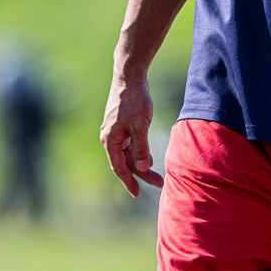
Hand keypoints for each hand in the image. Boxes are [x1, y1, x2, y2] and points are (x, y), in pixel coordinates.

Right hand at [100, 74, 164, 196]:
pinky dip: (140, 152)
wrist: (129, 76)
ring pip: (129, 153)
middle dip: (141, 174)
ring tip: (157, 174)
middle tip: (160, 184)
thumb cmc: (133, 100)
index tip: (137, 194)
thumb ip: (141, 148)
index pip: (119, 167)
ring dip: (142, 163)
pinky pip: (130, 144)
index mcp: (110, 140)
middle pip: (126, 161)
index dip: (129, 181)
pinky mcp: (122, 124)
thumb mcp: (140, 126)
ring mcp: (116, 131)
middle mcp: (110, 137)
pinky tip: (149, 158)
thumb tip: (142, 167)